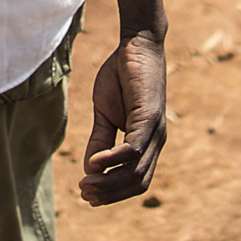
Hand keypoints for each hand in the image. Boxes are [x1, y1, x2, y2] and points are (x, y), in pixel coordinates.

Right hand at [77, 29, 167, 204]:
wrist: (136, 44)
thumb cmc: (121, 78)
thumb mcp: (105, 113)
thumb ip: (100, 140)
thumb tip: (90, 169)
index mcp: (147, 143)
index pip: (136, 181)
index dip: (113, 193)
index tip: (88, 196)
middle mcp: (156, 141)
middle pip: (138, 183)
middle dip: (110, 194)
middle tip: (84, 195)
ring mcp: (155, 130)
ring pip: (136, 171)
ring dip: (109, 183)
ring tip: (85, 184)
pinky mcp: (150, 116)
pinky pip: (134, 148)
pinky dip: (114, 160)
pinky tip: (95, 162)